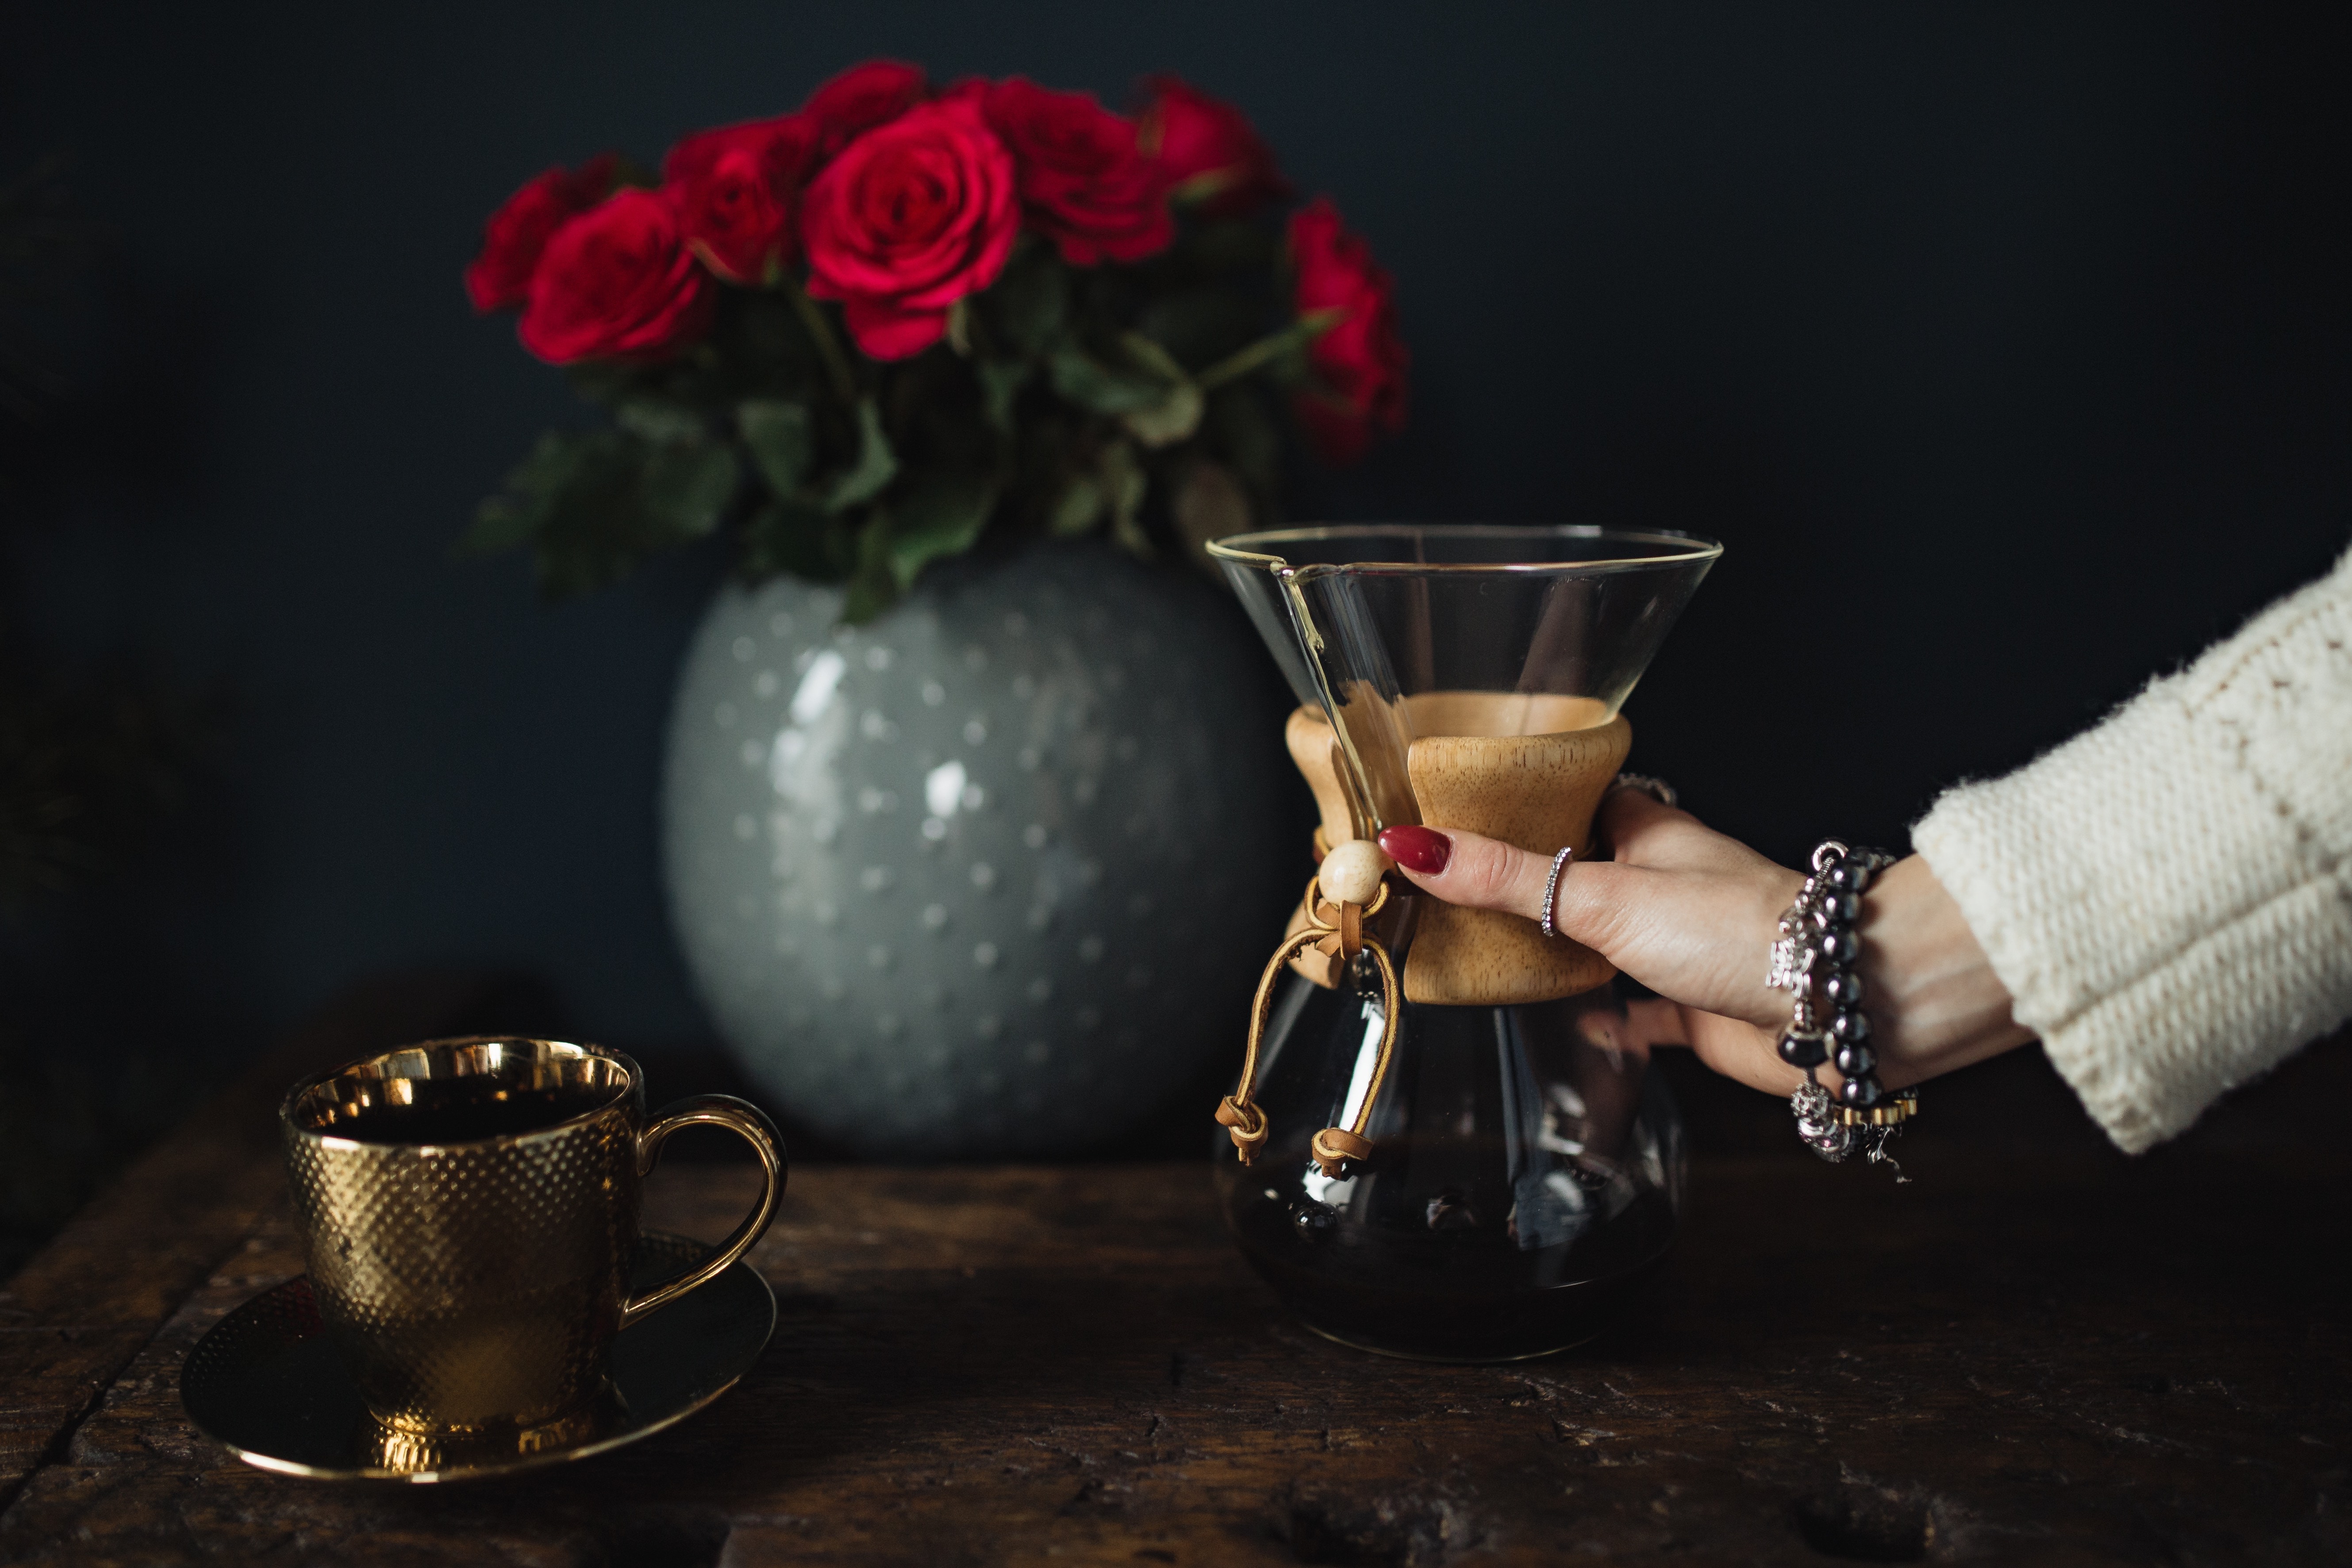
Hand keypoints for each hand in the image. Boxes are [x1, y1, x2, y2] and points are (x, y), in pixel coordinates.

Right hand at [1376, 790, 2033, 1096]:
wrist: (1841, 1005)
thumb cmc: (1735, 928)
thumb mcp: (1601, 896)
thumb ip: (1507, 879)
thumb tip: (1412, 845)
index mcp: (1644, 830)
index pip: (1569, 801)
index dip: (1516, 804)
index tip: (1455, 811)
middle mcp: (1663, 881)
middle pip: (1579, 875)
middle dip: (1524, 887)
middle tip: (1450, 894)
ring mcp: (1681, 945)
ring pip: (1606, 943)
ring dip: (1560, 953)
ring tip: (1486, 955)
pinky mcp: (1697, 1009)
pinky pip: (1641, 1012)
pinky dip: (1610, 1021)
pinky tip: (1577, 1027)